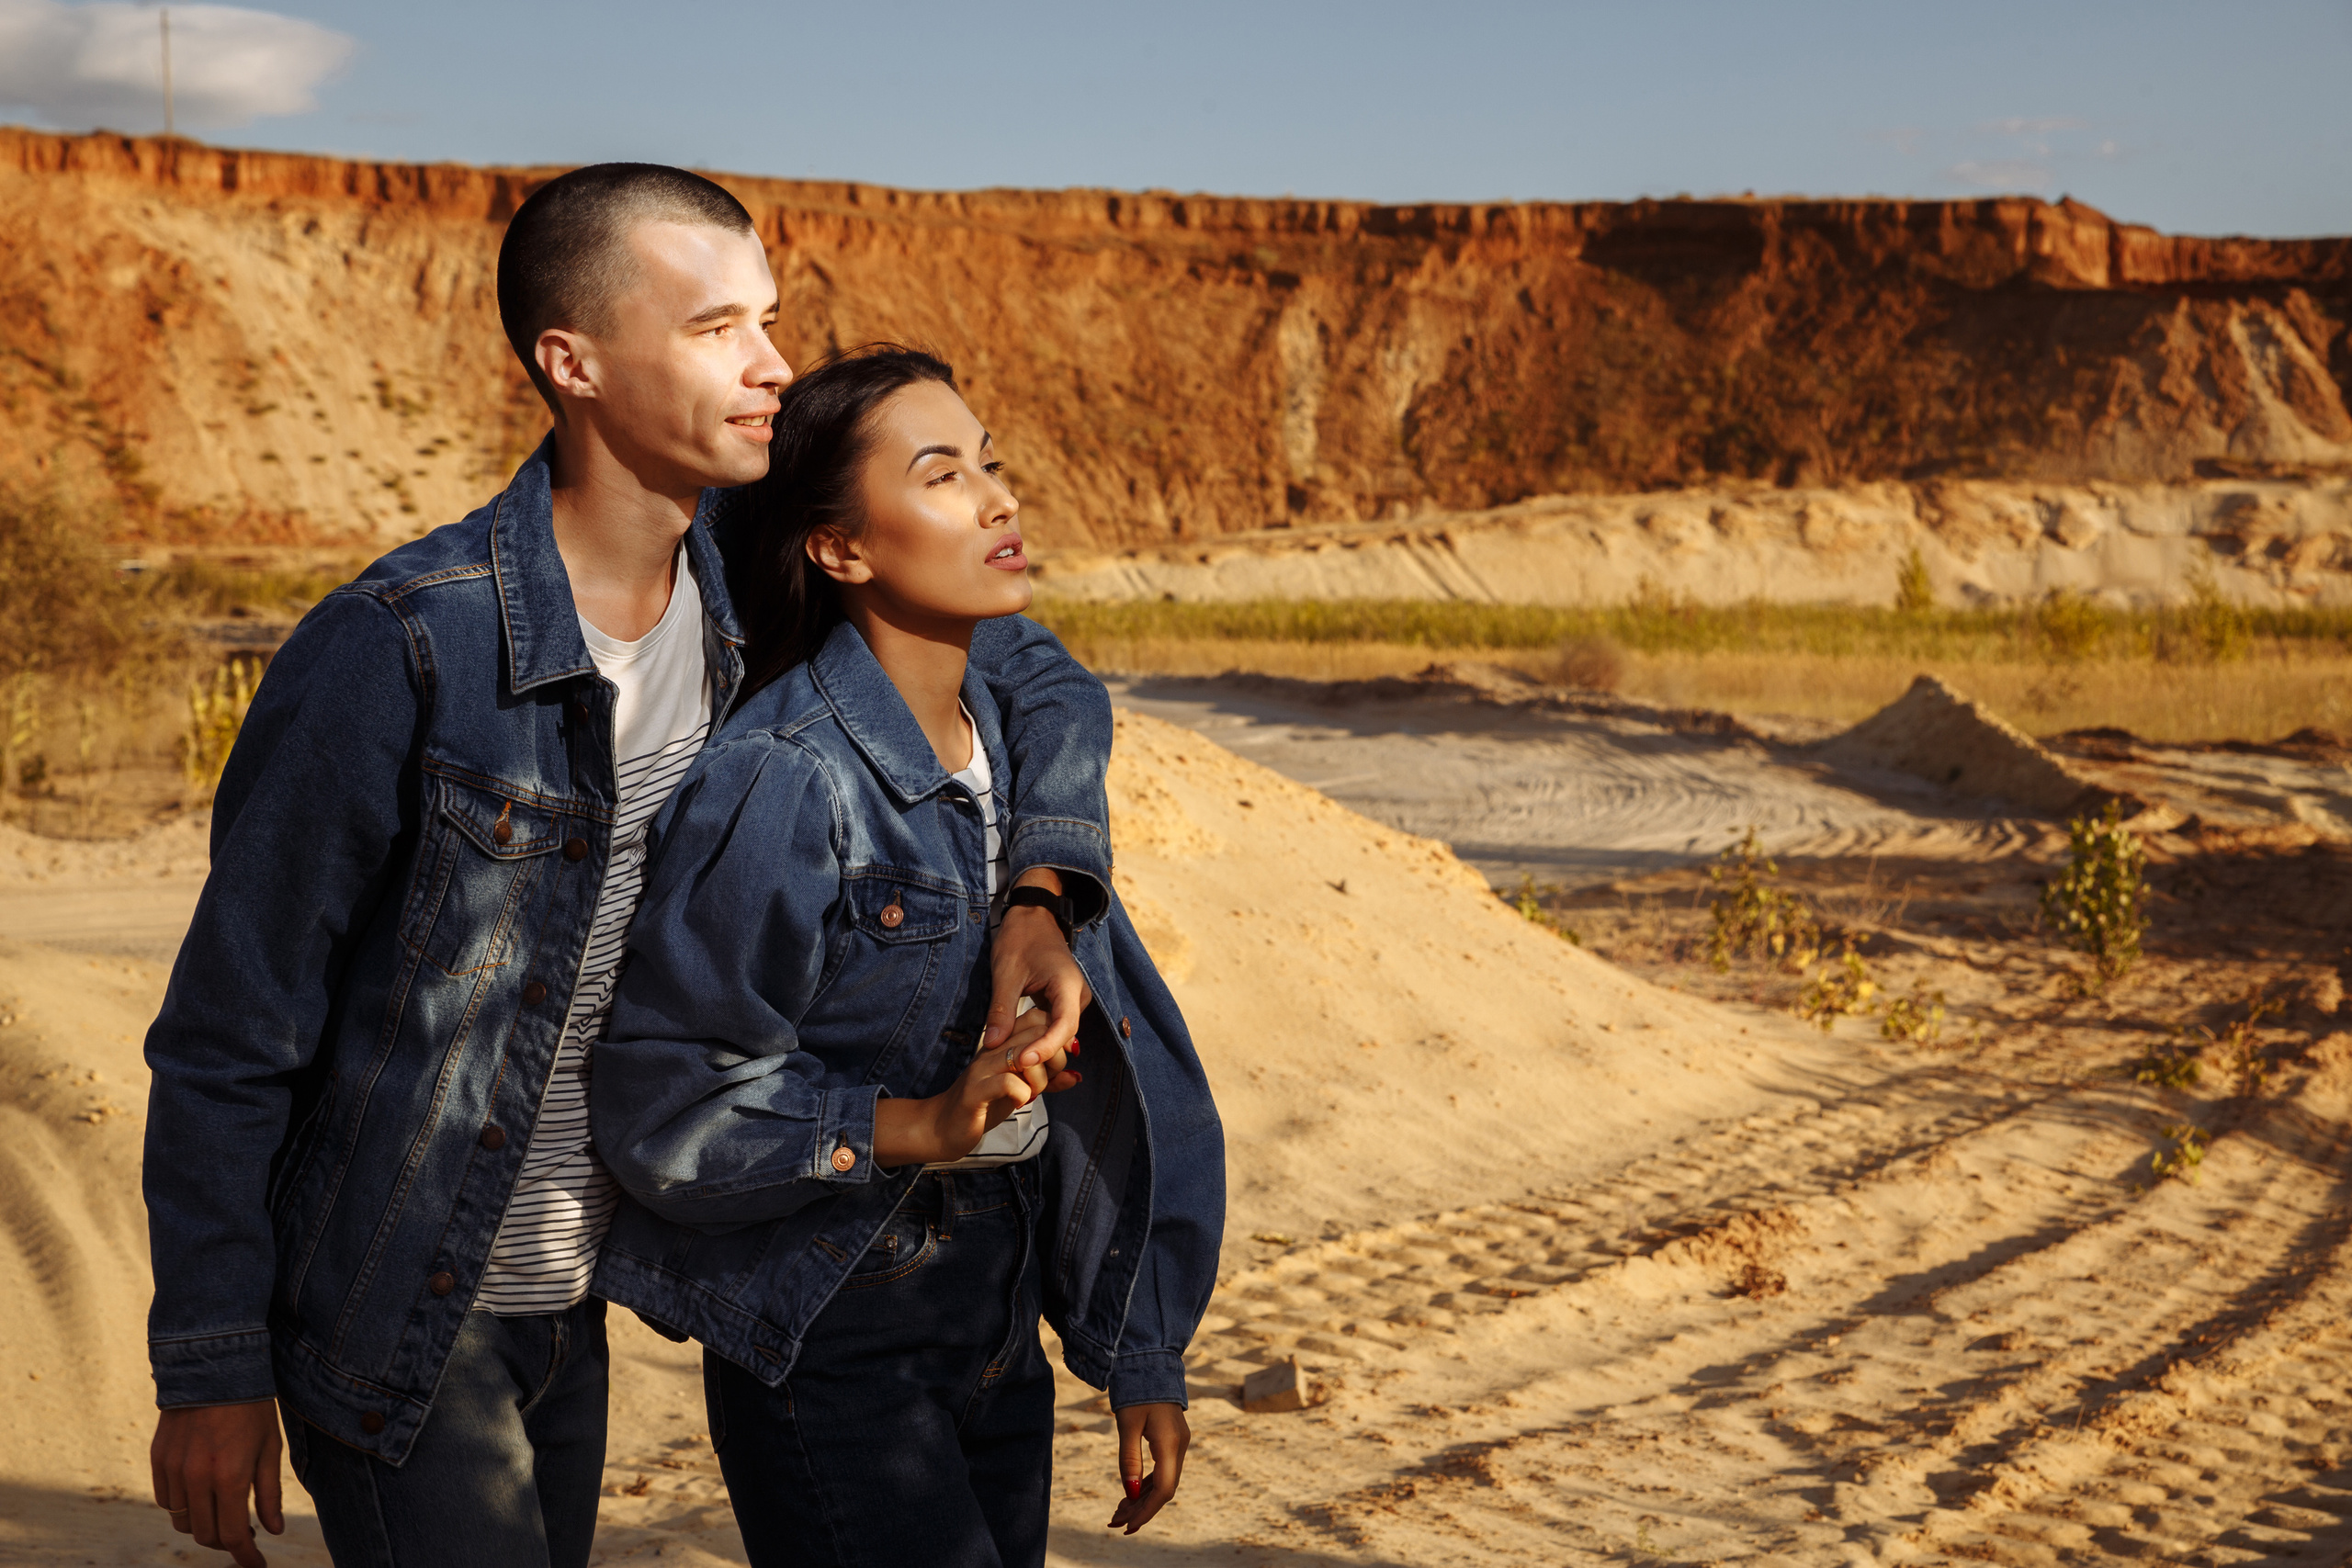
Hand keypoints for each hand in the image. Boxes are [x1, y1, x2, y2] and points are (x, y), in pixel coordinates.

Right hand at [151, 1400, 284, 1567]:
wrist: (215, 1369)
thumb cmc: (253, 1407)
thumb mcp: (270, 1448)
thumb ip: (270, 1493)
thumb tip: (272, 1531)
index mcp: (230, 1476)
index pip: (233, 1535)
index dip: (245, 1557)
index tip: (257, 1565)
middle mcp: (197, 1478)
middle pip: (205, 1535)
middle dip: (226, 1543)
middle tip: (245, 1535)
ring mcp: (173, 1470)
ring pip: (183, 1521)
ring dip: (204, 1526)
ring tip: (224, 1514)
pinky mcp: (158, 1460)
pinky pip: (166, 1500)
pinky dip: (184, 1508)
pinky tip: (202, 1496)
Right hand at [871, 1011, 1078, 1165]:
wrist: (943, 1128)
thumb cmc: (984, 1106)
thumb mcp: (1021, 1090)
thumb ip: (1046, 1081)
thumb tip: (1075, 1075)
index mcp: (1002, 1044)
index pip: (1036, 1018)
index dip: (1056, 1037)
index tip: (1057, 1063)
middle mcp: (992, 1050)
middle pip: (1037, 1033)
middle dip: (1054, 1058)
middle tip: (1048, 1081)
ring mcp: (982, 1069)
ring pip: (1025, 1056)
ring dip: (1040, 1078)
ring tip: (1031, 1094)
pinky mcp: (975, 1092)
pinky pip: (1009, 1083)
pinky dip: (1023, 1094)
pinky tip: (1018, 1103)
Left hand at [987, 867, 1092, 1070]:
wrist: (1033, 916)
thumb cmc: (1021, 938)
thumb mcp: (1006, 973)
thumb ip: (1002, 1010)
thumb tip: (992, 1045)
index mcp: (1068, 986)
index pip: (1063, 1027)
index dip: (1044, 1049)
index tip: (1022, 1062)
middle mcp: (1078, 996)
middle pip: (1064, 1035)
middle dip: (1041, 1053)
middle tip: (1011, 1068)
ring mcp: (1073, 999)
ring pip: (1059, 1033)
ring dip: (1038, 1047)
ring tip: (1012, 1061)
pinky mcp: (1063, 1002)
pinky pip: (1054, 1026)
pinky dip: (1038, 1037)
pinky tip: (1018, 1047)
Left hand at [1109, 1402, 1188, 1533]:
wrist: (1150, 1362)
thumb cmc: (1136, 1391)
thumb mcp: (1127, 1424)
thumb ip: (1129, 1459)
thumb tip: (1131, 1492)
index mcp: (1170, 1443)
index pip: (1164, 1489)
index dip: (1146, 1511)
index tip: (1127, 1526)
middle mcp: (1179, 1446)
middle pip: (1164, 1489)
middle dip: (1140, 1509)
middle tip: (1115, 1523)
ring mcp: (1178, 1443)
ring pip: (1164, 1481)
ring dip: (1143, 1498)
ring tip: (1118, 1513)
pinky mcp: (1172, 1439)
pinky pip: (1163, 1470)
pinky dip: (1147, 1484)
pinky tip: (1131, 1493)